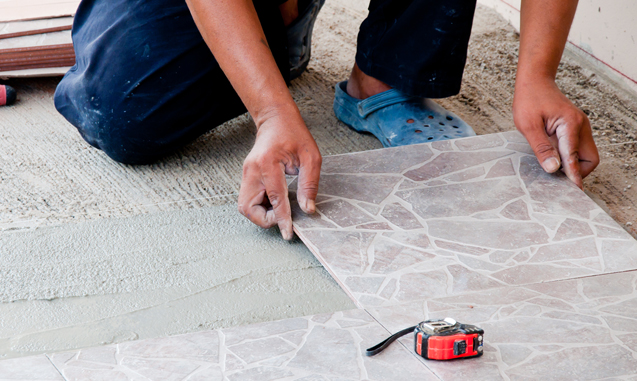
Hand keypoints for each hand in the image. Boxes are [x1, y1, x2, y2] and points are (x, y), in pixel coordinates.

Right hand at [238, 110, 321, 239]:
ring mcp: (246, 174)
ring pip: (245, 207)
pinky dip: (260, 206)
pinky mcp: (246, 177)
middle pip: (249, 208)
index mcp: (268, 164)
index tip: (288, 233)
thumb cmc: (294, 134)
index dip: (282, 219)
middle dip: (266, 219)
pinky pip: (248, 200)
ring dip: (261, 214)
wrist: (276, 119)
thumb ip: (309, 184)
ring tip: (279, 208)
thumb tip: (308, 209)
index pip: (274, 199)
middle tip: (283, 215)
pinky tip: (274, 201)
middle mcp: (252, 171)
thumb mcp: (311, 157)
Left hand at [513, 80, 598, 187]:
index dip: (574, 175)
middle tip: (557, 176)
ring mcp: (580, 127)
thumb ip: (541, 148)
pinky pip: (578, 148)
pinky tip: (553, 156)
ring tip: (551, 163)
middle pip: (589, 159)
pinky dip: (569, 156)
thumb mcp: (528, 125)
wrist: (534, 82)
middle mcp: (581, 126)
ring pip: (586, 155)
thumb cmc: (529, 100)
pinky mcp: (575, 128)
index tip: (574, 190)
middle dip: (577, 171)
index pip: (575, 157)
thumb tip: (552, 168)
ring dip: (572, 164)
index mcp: (570, 124)